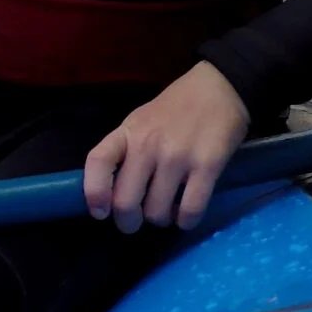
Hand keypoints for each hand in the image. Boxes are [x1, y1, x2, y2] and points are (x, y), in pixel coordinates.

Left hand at [83, 61, 250, 232]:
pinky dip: (185, 221)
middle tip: (135, 222)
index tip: (99, 212)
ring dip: (160, 220)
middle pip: (125, 201)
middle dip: (128, 221)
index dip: (93, 193)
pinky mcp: (207, 167)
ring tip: (166, 211)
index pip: (97, 162)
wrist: (218, 89)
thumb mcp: (139, 122)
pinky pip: (189, 210)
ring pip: (157, 211)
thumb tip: (112, 191)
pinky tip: (185, 215)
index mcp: (127, 133)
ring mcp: (177, 157)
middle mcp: (147, 146)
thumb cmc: (174, 109)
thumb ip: (125, 151)